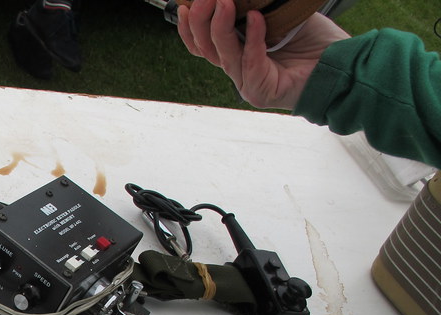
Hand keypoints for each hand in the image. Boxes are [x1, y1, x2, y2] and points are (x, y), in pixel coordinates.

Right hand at [177, 0, 349, 109]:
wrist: (342, 63)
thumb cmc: (315, 42)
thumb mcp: (279, 15)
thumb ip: (256, 7)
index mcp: (238, 53)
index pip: (202, 44)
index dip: (190, 27)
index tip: (186, 5)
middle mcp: (238, 69)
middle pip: (206, 49)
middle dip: (201, 22)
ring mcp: (247, 83)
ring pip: (223, 56)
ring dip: (220, 27)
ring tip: (224, 2)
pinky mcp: (260, 92)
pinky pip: (250, 62)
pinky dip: (252, 39)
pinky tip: (256, 18)